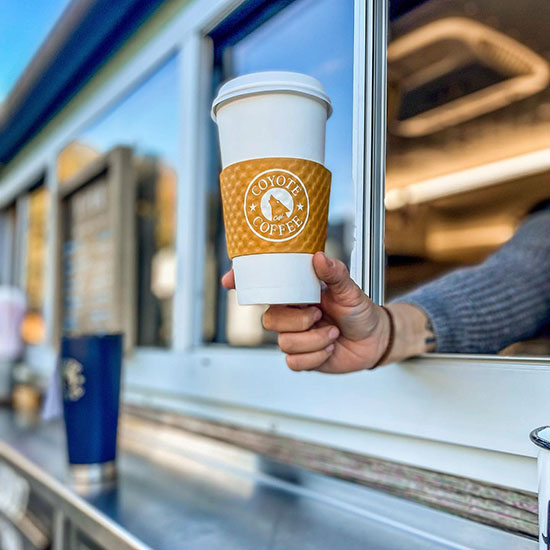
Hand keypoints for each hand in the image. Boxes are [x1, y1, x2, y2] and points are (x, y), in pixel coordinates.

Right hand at [221, 252, 390, 372]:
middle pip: (269, 320)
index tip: (229, 280)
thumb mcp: (349, 289)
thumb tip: (319, 257)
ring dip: (314, 340)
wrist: (374, 340)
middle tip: (319, 314)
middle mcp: (290, 315)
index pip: (262, 287)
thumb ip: (334, 273)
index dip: (242, 283)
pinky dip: (317, 356)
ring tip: (332, 332)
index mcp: (295, 294)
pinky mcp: (300, 358)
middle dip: (298, 320)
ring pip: (284, 342)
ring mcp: (293, 337)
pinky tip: (329, 348)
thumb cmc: (359, 311)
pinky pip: (294, 361)